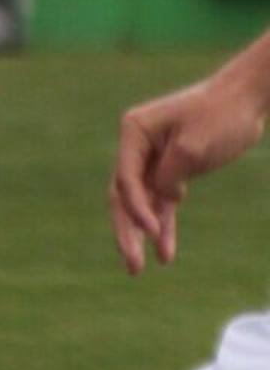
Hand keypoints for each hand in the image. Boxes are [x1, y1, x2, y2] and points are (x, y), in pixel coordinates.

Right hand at [114, 56, 269, 273]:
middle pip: (123, 196)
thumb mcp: (194, 146)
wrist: (247, 99)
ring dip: (140, 237)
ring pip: (140, 205)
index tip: (153, 231)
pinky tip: (165, 254)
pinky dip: (164, 227)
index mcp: (133, 132)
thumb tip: (163, 198)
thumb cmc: (221, 114)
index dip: (137, 208)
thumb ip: (169, 174)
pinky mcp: (172, 171)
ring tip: (137, 270)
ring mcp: (152, 160)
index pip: (126, 177)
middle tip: (132, 265)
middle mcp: (136, 147)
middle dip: (127, 232)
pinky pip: (162, 204)